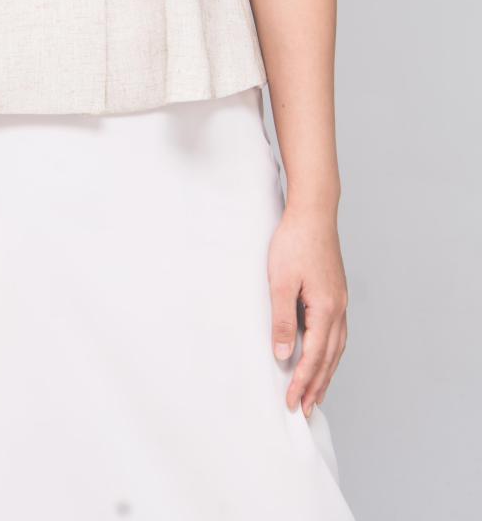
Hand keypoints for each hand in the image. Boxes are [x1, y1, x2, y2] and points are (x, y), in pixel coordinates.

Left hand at [267, 204, 349, 415]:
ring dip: (326, 373)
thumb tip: (284, 355)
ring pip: (336, 348)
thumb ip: (282, 320)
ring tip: (316, 393)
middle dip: (316, 386)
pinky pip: (337, 333)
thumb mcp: (280, 281)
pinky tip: (324, 356)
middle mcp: (338, 310)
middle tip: (306, 410)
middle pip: (329, 359)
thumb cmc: (294, 242)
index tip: (292, 403)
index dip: (302, 382)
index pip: (314, 357)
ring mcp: (340, 302)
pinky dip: (330, 353)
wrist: (314, 211)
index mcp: (325, 309)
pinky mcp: (336, 293)